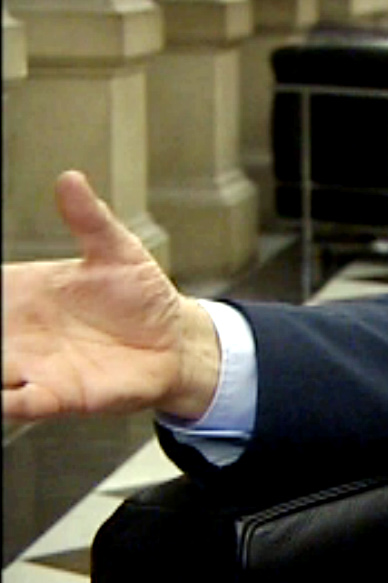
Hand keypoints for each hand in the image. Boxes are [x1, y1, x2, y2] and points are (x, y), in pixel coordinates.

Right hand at [2, 171, 219, 421]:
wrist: (175, 341)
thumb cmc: (140, 295)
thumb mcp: (117, 251)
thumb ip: (89, 219)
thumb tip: (70, 179)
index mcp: (22, 293)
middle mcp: (16, 332)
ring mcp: (32, 366)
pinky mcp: (57, 395)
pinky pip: (20, 403)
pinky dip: (6, 402)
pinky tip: (2, 397)